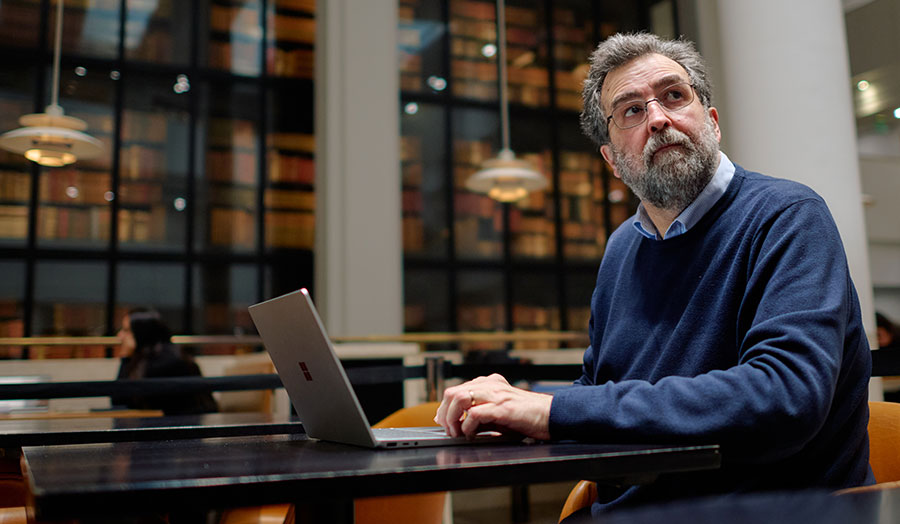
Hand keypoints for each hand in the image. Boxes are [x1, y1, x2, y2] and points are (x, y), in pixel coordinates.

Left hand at [433, 373, 551, 439]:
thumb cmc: (527, 416)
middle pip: (452, 392)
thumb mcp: (498, 412)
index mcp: (489, 383)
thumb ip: (479, 414)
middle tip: (449, 430)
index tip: (443, 422)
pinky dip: (467, 427)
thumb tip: (457, 424)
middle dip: (444, 413)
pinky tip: (471, 435)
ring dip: (452, 419)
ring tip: (457, 433)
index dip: (445, 408)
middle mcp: (490, 385)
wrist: (552, 416)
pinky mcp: (503, 408)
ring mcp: (496, 395)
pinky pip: (475, 414)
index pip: (456, 390)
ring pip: (459, 399)